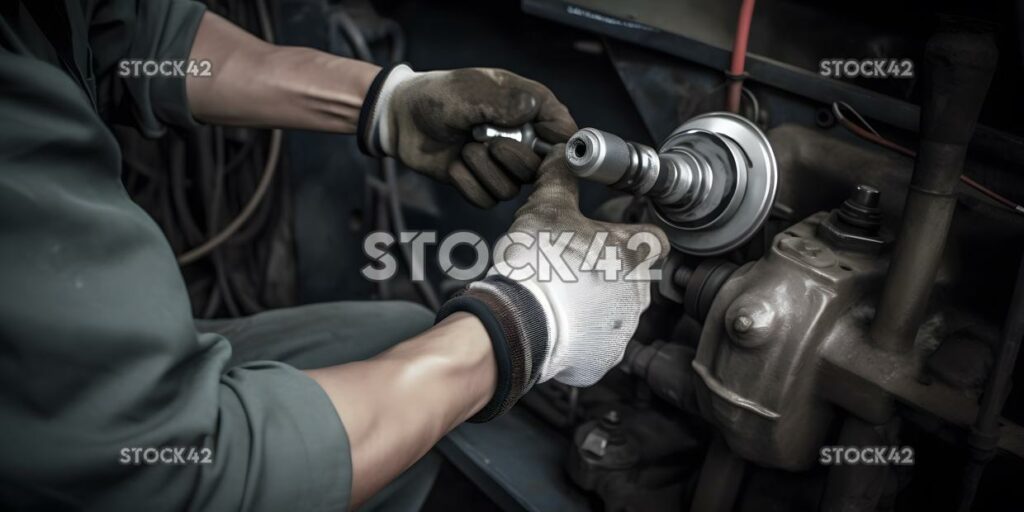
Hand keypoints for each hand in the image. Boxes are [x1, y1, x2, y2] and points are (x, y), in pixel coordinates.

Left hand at [358, 65, 576, 207]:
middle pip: (540, 168)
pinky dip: (467, 183)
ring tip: (465, 149)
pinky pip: (486, 199)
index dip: (560, 143)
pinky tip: (454, 165)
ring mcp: (500, 163)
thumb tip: (534, 110)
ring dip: (484, 170)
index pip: (563, 130)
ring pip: (512, 188)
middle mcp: (519, 138)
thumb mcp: (471, 91)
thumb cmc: (437, 96)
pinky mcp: (480, 182)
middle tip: (488, 142)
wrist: (402, 119)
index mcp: (526, 108)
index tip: (546, 147)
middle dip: (513, 159)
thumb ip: (505, 102)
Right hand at [436, 146, 668, 420]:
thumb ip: (560, 177)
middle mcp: (639, 295)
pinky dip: (581, 335)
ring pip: (616, 311)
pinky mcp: (603, 359)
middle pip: (632, 276)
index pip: (655, 238)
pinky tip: (558, 323)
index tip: (610, 235)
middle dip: (607, 270)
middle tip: (572, 264)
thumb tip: (564, 155)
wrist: (517, 319)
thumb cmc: (538, 263)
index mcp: (635, 253)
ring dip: (594, 303)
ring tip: (560, 296)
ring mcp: (623, 331)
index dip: (632, 233)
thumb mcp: (547, 207)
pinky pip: (598, 343)